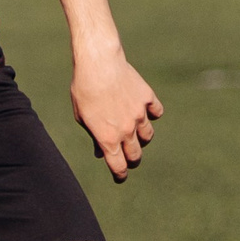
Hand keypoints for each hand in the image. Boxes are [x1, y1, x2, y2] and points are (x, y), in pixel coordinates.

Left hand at [71, 57, 162, 182]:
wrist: (99, 64)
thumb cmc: (84, 90)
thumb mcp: (82, 117)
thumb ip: (94, 136)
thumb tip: (100, 152)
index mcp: (108, 138)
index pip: (118, 165)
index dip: (120, 174)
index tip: (120, 176)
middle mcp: (126, 130)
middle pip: (136, 154)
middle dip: (132, 159)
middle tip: (129, 158)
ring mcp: (139, 114)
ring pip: (147, 135)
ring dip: (142, 138)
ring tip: (135, 134)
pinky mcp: (147, 98)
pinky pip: (156, 112)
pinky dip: (152, 114)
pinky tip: (146, 111)